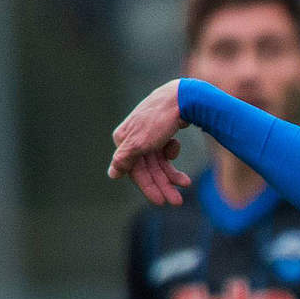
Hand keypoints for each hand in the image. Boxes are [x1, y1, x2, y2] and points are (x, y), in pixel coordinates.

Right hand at [109, 80, 192, 204]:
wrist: (182, 97)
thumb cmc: (159, 119)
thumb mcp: (141, 142)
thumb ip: (125, 159)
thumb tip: (112, 174)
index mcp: (123, 140)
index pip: (135, 170)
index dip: (148, 187)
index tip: (161, 202)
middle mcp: (133, 138)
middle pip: (148, 168)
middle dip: (164, 184)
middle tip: (177, 202)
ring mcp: (147, 134)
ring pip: (159, 161)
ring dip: (172, 174)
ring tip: (186, 184)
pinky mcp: (161, 131)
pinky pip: (165, 150)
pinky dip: (172, 152)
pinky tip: (175, 145)